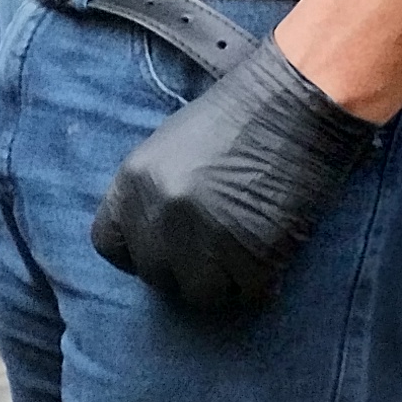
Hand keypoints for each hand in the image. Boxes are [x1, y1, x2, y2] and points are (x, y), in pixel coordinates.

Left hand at [90, 36, 379, 316]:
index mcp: (133, 182)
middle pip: (157, 275)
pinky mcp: (251, 254)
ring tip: (246, 256)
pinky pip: (250, 293)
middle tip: (217, 254)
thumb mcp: (170, 150)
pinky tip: (272, 255)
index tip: (167, 253)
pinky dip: (263, 282)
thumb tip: (154, 240)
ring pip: (202, 294)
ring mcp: (203, 237)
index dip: (139, 254)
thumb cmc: (237, 120)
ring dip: (226, 283)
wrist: (292, 107)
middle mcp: (159, 213)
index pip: (109, 244)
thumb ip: (153, 195)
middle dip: (187, 271)